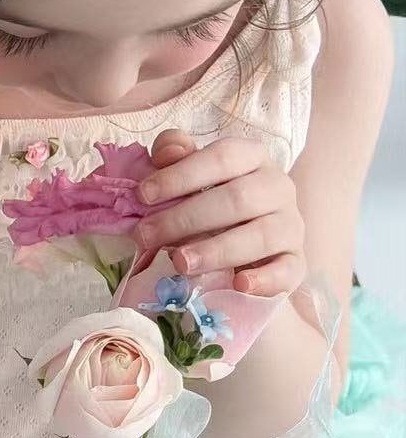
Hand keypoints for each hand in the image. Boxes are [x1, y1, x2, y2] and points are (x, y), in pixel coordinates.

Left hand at [136, 129, 305, 297]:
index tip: (143, 195)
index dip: (181, 175)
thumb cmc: (212, 203)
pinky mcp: (295, 262)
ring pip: (260, 235)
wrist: (251, 246)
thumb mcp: (192, 176)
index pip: (222, 157)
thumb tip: (167, 153)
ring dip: (216, 250)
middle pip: (236, 198)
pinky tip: (239, 284)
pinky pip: (287, 270)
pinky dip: (265, 279)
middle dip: (185, 218)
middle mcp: (278, 187)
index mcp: (252, 158)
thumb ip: (177, 159)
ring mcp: (291, 225)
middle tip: (146, 235)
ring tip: (179, 262)